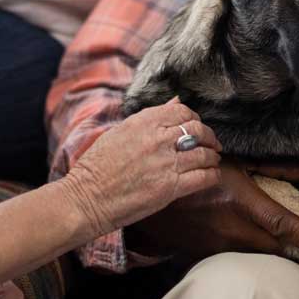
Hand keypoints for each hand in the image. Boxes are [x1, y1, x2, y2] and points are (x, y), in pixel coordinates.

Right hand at [64, 99, 222, 236]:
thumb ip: (151, 116)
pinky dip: (212, 176)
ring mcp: (166, 163)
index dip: (194, 119)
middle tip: (212, 144)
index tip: (196, 127)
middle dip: (209, 137)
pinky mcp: (170, 187)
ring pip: (204, 154)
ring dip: (212, 157)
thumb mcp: (121, 131)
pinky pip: (203, 177)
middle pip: (198, 130)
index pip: (182, 111)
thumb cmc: (98, 167)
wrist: (86, 197)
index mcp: (144, 122)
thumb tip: (176, 100)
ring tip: (212, 160)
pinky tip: (211, 176)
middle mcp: (158, 139)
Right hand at [127, 161, 298, 261]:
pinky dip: (250, 252)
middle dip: (296, 248)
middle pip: (278, 248)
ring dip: (273, 250)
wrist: (151, 201)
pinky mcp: (210, 258)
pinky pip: (239, 258)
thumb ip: (278, 168)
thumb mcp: (238, 163)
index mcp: (243, 204)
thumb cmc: (199, 170)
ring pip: (260, 256)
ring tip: (282, 242)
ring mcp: (221, 248)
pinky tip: (249, 241)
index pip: (285, 225)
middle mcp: (234, 230)